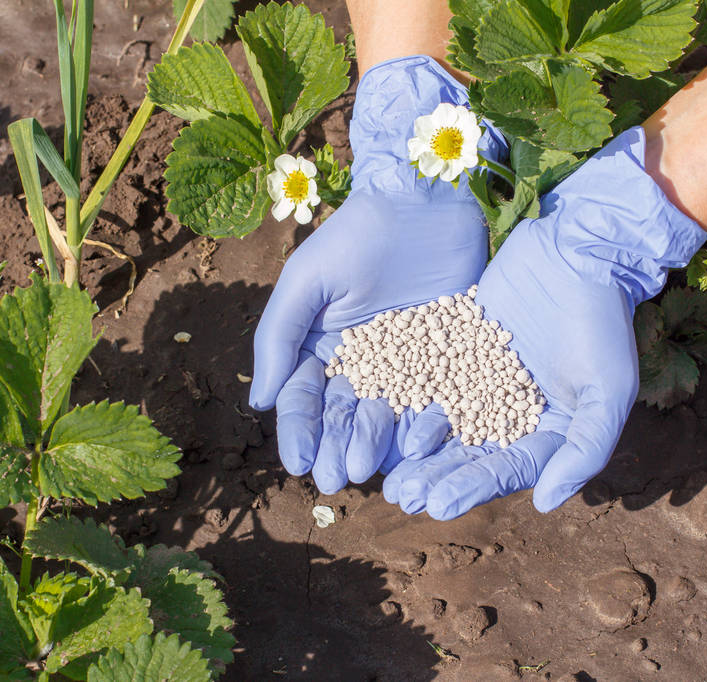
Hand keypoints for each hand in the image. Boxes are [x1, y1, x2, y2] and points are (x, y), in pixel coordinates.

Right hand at [249, 56, 505, 493]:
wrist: (425, 201)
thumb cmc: (357, 234)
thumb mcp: (307, 280)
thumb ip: (279, 337)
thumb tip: (259, 402)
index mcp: (321, 347)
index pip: (304, 398)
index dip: (300, 432)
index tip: (298, 463)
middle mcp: (361, 362)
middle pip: (344, 416)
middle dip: (336, 448)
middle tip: (335, 480)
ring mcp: (406, 363)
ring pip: (386, 415)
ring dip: (374, 444)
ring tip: (367, 471)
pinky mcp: (447, 356)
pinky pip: (433, 398)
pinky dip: (423, 424)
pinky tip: (416, 448)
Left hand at [384, 126, 706, 516]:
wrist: (578, 250)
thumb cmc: (603, 321)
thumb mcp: (608, 389)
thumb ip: (584, 449)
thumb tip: (547, 504)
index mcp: (549, 429)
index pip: (507, 468)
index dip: (472, 488)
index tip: (437, 506)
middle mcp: (512, 412)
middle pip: (469, 453)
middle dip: (434, 478)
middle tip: (399, 498)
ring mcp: (482, 379)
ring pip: (443, 421)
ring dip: (414, 448)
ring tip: (385, 471)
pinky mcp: (460, 348)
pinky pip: (429, 377)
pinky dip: (409, 398)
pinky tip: (380, 414)